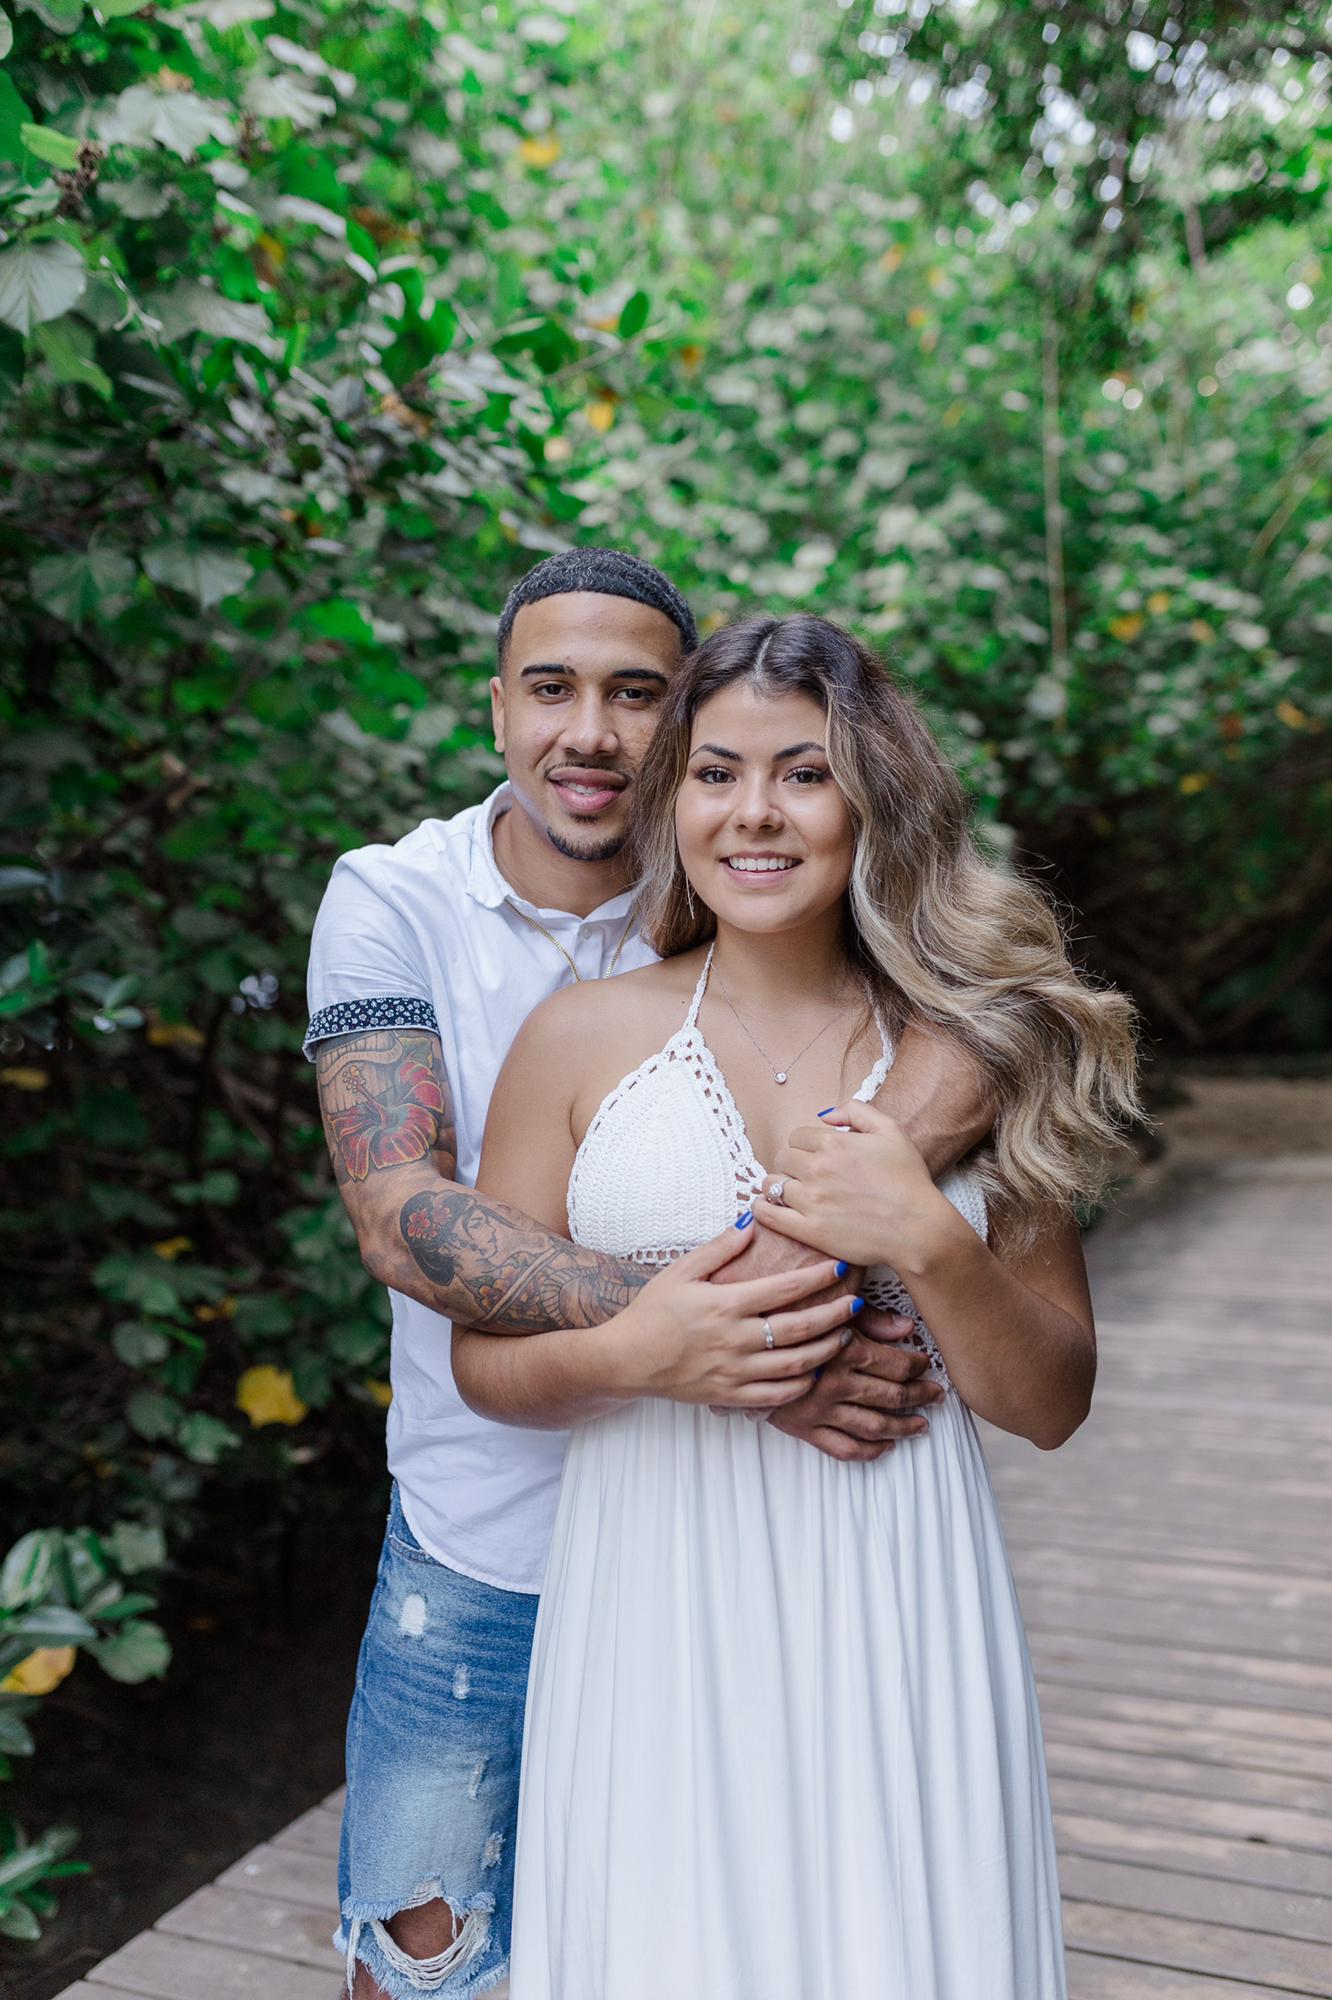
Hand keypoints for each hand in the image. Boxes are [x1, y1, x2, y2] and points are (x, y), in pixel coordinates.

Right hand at [617, 1221, 864, 1409]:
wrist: (626, 1359)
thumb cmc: (653, 1311)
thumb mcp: (682, 1270)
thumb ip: (720, 1247)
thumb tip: (752, 1220)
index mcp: (724, 1304)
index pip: (783, 1288)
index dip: (817, 1277)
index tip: (840, 1267)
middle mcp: (733, 1339)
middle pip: (799, 1328)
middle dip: (834, 1315)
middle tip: (856, 1304)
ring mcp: (734, 1371)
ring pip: (795, 1364)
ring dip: (826, 1350)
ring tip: (844, 1336)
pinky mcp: (730, 1395)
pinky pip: (777, 1395)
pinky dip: (802, 1384)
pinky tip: (815, 1371)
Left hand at [755, 1098, 946, 1269]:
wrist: (918, 1228)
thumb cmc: (909, 1180)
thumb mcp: (892, 1131)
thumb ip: (857, 1111)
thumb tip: (824, 1114)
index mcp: (834, 1144)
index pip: (798, 1136)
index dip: (806, 1144)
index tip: (815, 1155)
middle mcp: (817, 1169)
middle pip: (782, 1158)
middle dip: (791, 1163)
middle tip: (804, 1174)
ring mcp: (811, 1201)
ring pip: (771, 1184)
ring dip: (777, 1185)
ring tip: (788, 1191)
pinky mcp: (809, 1230)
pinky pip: (769, 1215)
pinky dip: (762, 1209)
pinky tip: (767, 1207)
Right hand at [768, 1311, 944, 1461]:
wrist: (729, 1339)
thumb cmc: (778, 1313)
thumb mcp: (821, 1302)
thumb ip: (867, 1316)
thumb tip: (905, 1327)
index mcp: (843, 1350)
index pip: (896, 1364)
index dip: (917, 1364)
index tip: (926, 1362)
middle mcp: (835, 1383)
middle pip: (892, 1396)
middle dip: (920, 1396)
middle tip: (937, 1395)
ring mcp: (819, 1409)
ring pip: (874, 1425)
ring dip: (903, 1426)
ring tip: (922, 1425)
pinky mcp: (802, 1427)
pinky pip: (843, 1448)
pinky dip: (869, 1451)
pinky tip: (886, 1446)